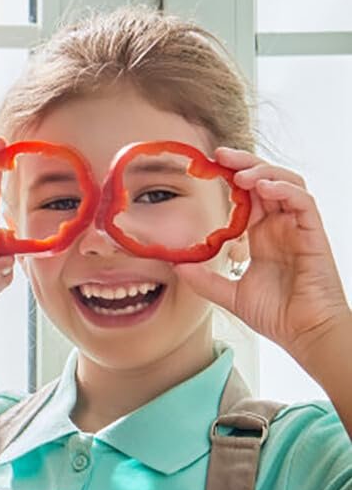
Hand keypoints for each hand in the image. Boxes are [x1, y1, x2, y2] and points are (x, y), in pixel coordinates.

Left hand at [175, 148, 349, 359]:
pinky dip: (284, 190)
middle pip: (266, 180)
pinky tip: (264, 188)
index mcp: (262, 235)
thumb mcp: (230, 295)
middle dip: (244, 163)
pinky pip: (303, 202)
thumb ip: (205, 280)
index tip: (206, 165)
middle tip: (219, 155)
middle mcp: (280, 226)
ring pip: (287, 183)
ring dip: (264, 172)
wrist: (304, 334)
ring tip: (240, 173)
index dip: (230, 177)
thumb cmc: (276, 315)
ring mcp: (298, 228)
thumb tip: (175, 267)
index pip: (247, 195)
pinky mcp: (314, 235)